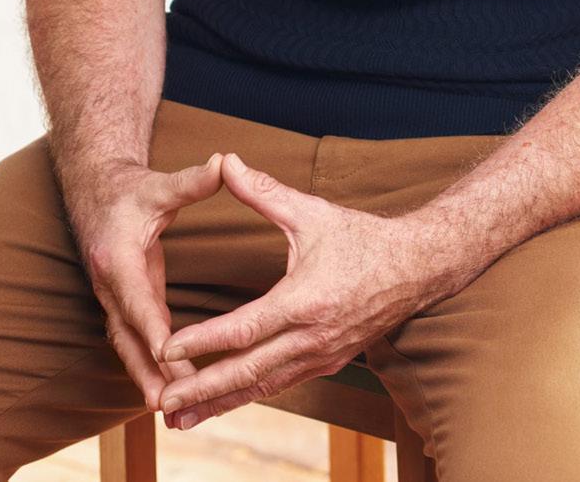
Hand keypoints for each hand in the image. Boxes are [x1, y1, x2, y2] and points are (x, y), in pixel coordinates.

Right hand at [63, 152, 225, 414]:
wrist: (94, 192)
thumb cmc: (130, 190)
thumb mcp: (159, 185)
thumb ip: (192, 180)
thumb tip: (225, 162)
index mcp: (117, 258)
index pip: (136, 299)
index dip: (151, 327)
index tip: (168, 353)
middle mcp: (109, 284)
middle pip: (128, 335)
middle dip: (147, 369)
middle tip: (169, 401)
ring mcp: (111, 298)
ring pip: (126, 345)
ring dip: (145, 375)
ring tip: (168, 408)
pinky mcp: (121, 303)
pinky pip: (131, 341)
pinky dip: (145, 365)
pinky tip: (166, 387)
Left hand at [156, 152, 444, 429]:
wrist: (417, 268)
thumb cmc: (362, 238)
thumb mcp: (311, 212)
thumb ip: (264, 190)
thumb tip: (226, 162)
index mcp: (305, 300)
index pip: (245, 328)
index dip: (203, 341)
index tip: (166, 348)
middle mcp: (312, 337)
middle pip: (247, 372)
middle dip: (202, 390)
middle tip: (162, 404)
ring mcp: (321, 356)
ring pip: (261, 387)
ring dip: (219, 403)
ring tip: (179, 417)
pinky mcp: (327, 363)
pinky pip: (280, 384)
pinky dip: (247, 395)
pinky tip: (222, 402)